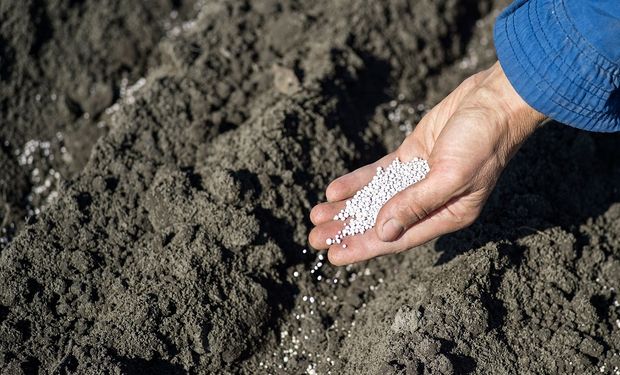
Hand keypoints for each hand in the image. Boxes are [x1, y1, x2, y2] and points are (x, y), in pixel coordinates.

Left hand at [309, 62, 545, 264]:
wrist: (495, 99)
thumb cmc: (484, 141)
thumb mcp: (451, 176)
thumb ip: (416, 203)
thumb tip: (383, 231)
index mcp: (447, 215)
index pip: (398, 238)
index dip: (364, 248)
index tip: (334, 256)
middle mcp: (430, 201)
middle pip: (381, 221)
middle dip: (348, 230)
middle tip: (314, 238)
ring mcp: (418, 177)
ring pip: (376, 198)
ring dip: (347, 207)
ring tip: (316, 216)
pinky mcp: (411, 155)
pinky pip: (379, 173)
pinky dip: (357, 182)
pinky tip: (334, 190)